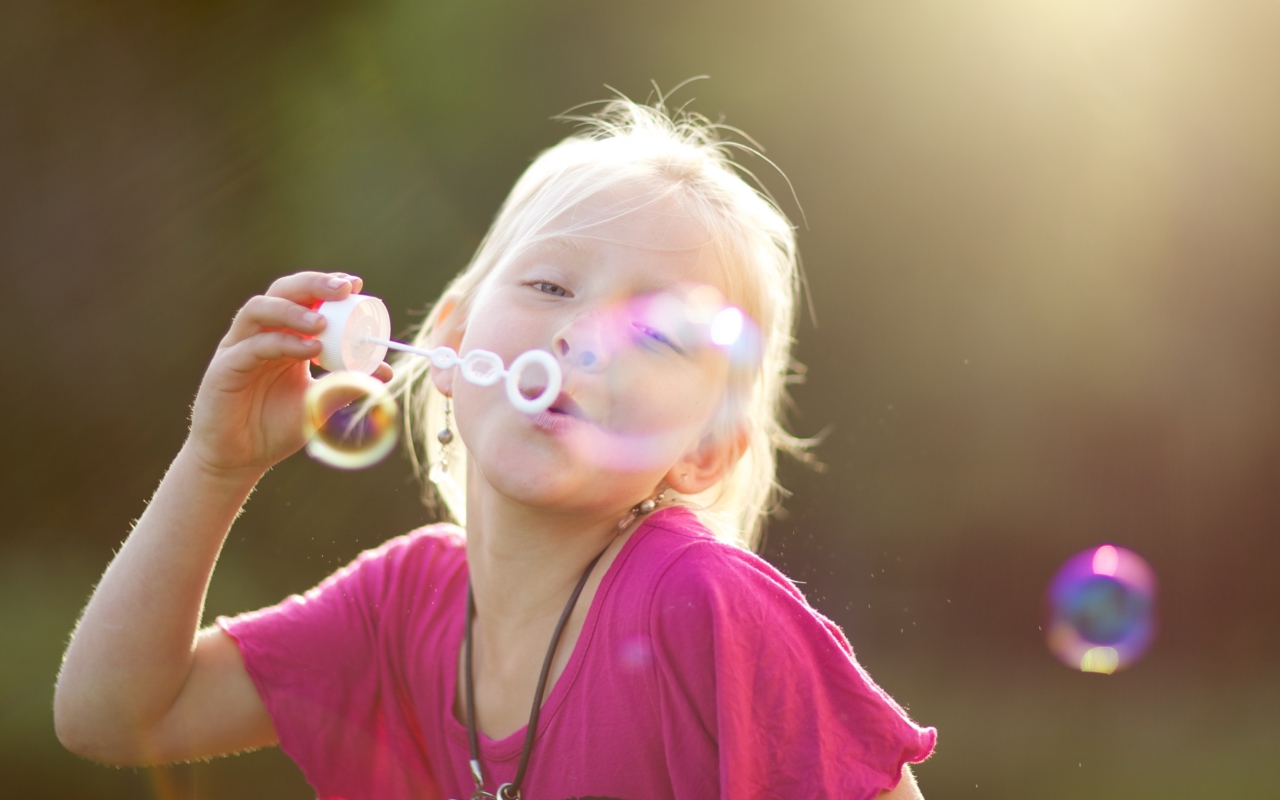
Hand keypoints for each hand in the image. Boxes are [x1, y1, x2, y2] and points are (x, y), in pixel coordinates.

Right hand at [185, 272, 392, 477]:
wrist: (240, 459)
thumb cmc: (277, 427)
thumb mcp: (321, 403)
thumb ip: (348, 384)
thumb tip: (386, 371)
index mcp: (284, 336)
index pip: (304, 298)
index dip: (327, 286)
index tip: (357, 286)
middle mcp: (260, 335)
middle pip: (282, 292)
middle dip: (313, 284)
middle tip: (344, 289)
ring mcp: (239, 348)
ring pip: (259, 309)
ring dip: (294, 309)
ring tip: (323, 322)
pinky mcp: (224, 368)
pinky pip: (252, 346)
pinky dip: (282, 343)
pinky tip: (309, 349)